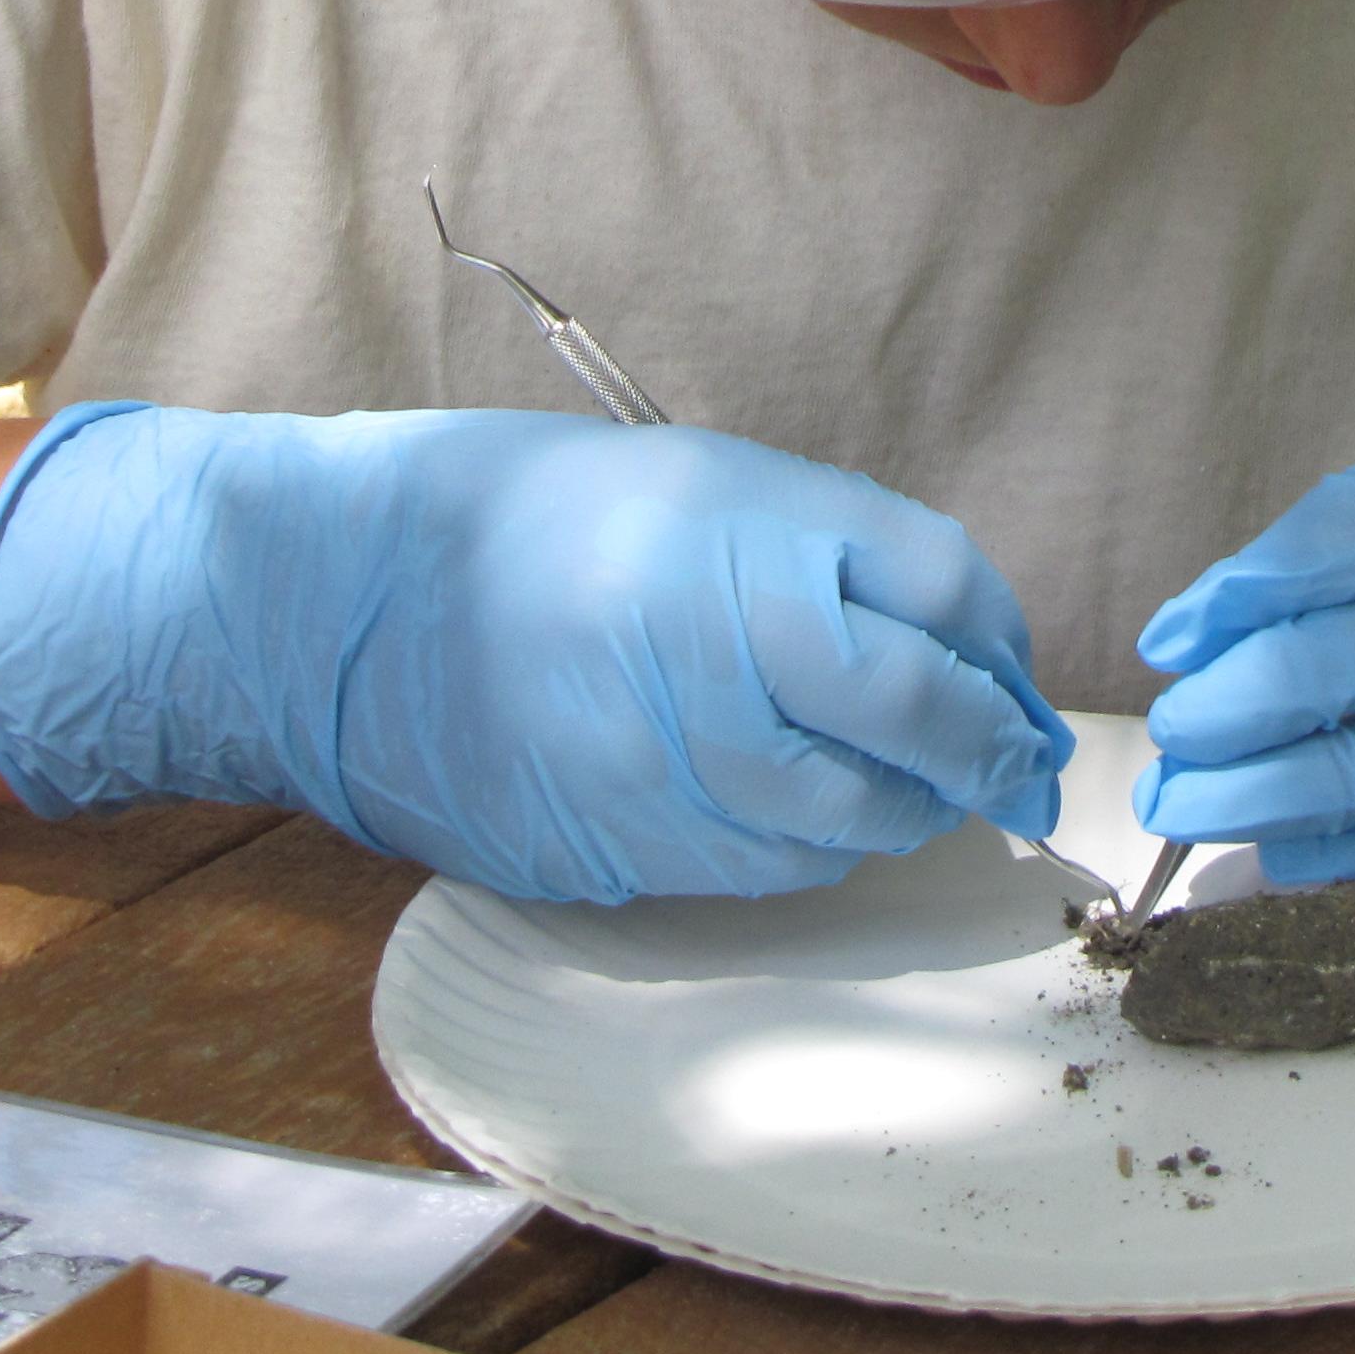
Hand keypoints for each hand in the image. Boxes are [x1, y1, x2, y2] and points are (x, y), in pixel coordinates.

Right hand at [0, 401, 1071, 902]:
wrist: (344, 598)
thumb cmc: (533, 515)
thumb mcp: (699, 484)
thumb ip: (834, 555)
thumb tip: (972, 649)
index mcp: (737, 533)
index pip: (939, 594)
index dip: (997, 644)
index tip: (1010, 674)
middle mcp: (710, 651)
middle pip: (917, 720)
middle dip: (981, 747)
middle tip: (1008, 761)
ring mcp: (662, 766)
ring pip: (851, 819)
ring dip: (902, 807)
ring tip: (904, 782)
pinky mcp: (618, 850)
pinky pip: (765, 870)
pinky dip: (810, 845)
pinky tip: (795, 805)